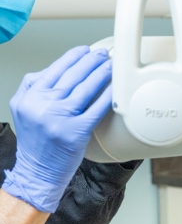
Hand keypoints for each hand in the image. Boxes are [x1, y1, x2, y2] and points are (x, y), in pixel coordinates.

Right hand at [2, 45, 111, 211]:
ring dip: (100, 74)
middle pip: (71, 76)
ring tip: (110, 65)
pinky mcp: (75, 133)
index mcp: (29, 97)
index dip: (72, 57)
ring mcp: (59, 119)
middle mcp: (42, 105)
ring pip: (84, 89)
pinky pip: (96, 109)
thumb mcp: (23, 110)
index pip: (54, 70)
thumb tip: (55, 68)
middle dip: (90, 61)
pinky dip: (107, 96)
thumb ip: (32, 86)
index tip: (85, 50)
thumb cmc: (36, 142)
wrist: (37, 172)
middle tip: (103, 54)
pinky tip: (115, 88)